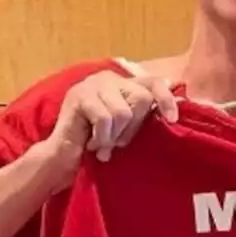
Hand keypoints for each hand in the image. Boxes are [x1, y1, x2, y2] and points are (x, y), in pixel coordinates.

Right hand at [48, 70, 179, 165]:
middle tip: (117, 142)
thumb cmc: (96, 144)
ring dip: (114, 136)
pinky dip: (102, 137)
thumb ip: (144, 116)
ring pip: (124, 113)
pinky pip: (106, 119)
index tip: (172, 120)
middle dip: (133, 128)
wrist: (62, 158)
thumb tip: (173, 112)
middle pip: (142, 99)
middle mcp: (109, 78)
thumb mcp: (126, 128)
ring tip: (101, 142)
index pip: (153, 82)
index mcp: (123, 83)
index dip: (166, 99)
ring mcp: (93, 85)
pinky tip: (91, 143)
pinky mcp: (80, 96)